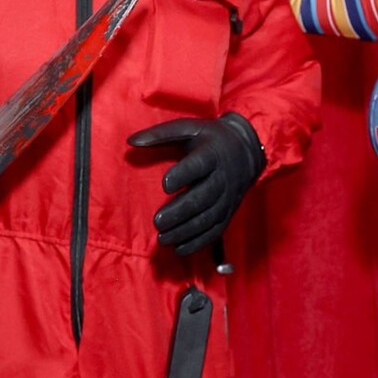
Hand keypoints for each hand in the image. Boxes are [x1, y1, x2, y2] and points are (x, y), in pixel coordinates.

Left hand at [128, 112, 265, 254]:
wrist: (247, 150)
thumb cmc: (210, 138)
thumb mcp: (188, 128)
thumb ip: (160, 134)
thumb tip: (130, 141)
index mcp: (212, 153)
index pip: (199, 164)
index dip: (183, 174)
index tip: (164, 184)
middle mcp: (223, 177)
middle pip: (203, 197)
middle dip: (180, 211)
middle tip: (157, 221)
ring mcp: (227, 197)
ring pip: (208, 218)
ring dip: (186, 230)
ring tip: (163, 238)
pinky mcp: (228, 212)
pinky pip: (215, 231)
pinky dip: (198, 242)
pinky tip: (179, 249)